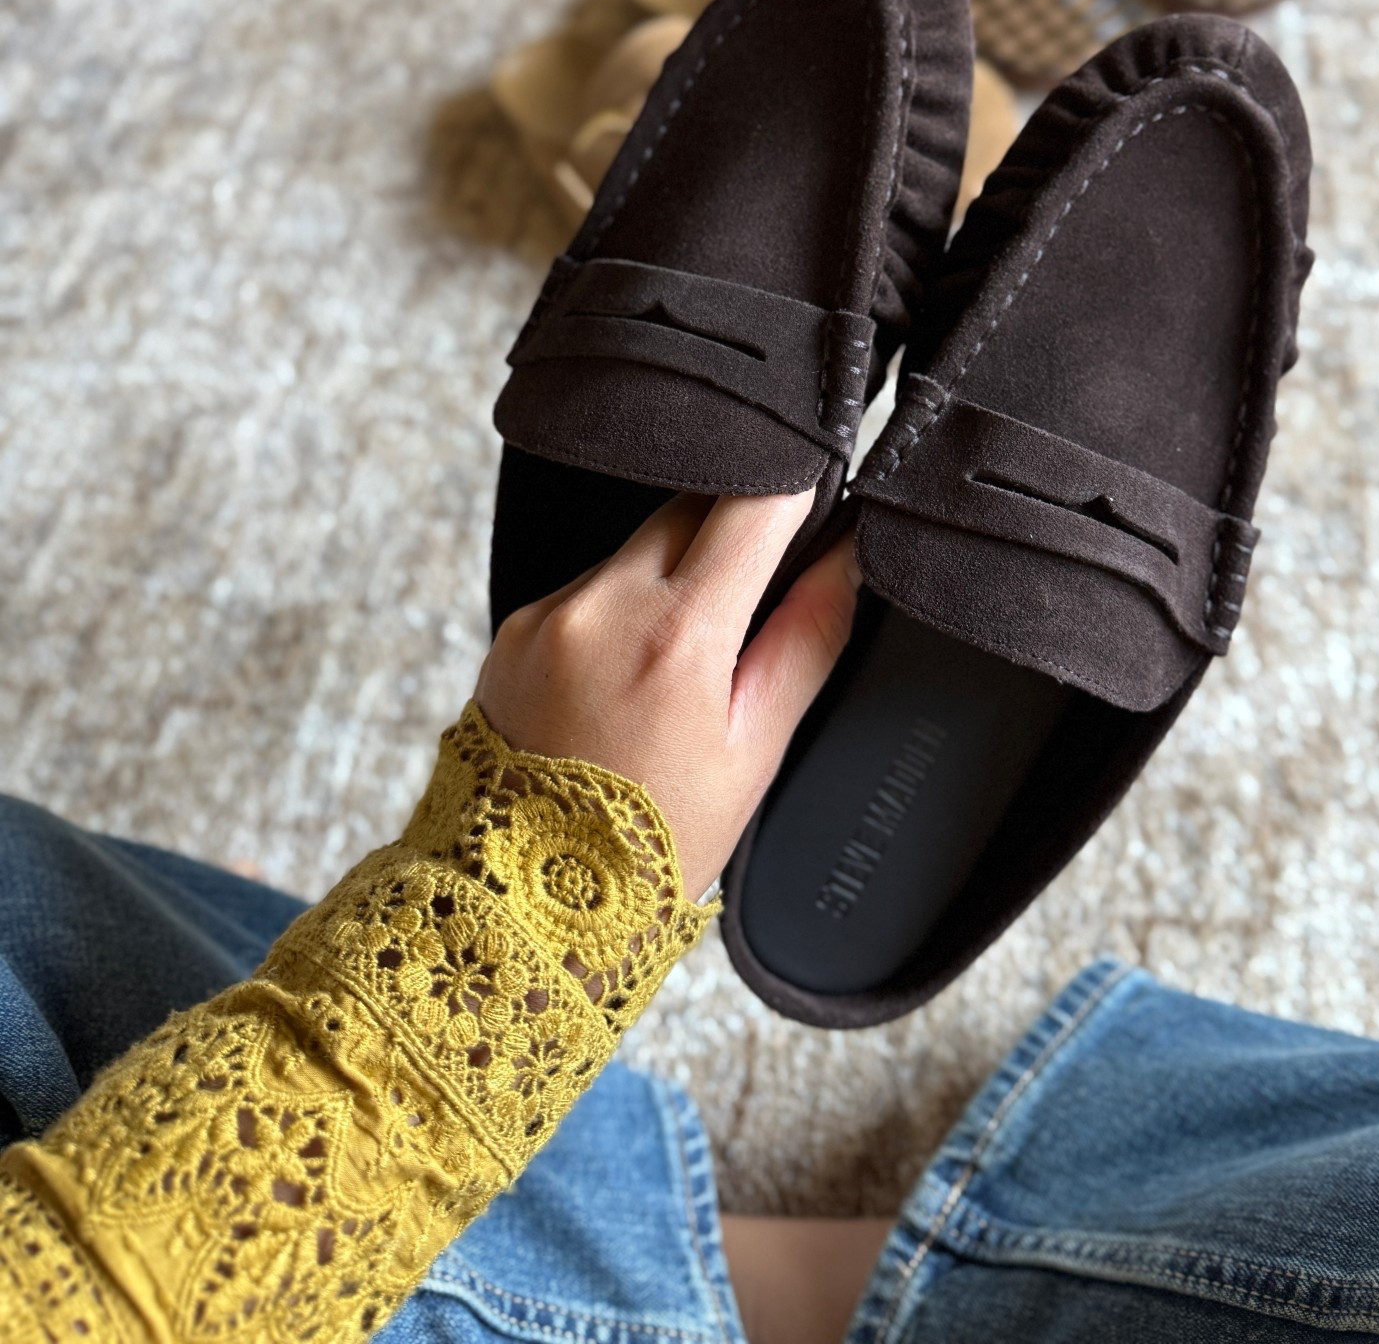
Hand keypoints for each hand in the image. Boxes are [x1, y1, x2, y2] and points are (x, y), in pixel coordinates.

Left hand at [475, 491, 859, 900]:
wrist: (524, 906)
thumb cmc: (652, 843)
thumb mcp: (754, 750)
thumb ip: (807, 637)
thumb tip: (848, 554)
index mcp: (676, 634)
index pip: (753, 501)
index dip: (796, 488)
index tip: (817, 496)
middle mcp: (602, 605)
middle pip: (691, 504)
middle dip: (734, 530)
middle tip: (756, 599)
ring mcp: (548, 613)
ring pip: (638, 544)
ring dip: (674, 572)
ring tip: (684, 663)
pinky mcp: (514, 628)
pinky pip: (588, 585)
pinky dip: (621, 608)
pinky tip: (627, 677)